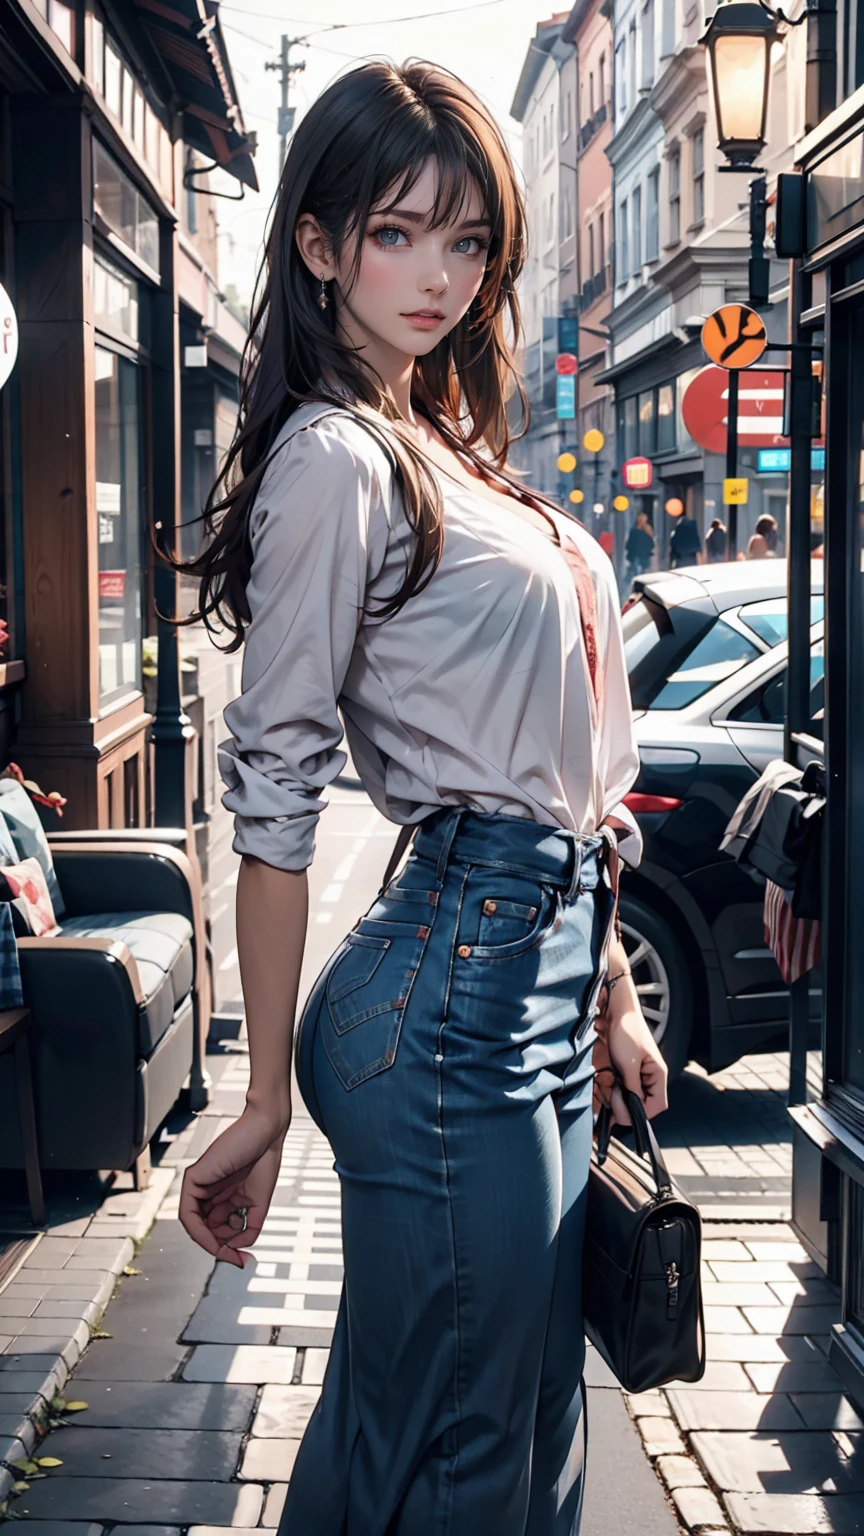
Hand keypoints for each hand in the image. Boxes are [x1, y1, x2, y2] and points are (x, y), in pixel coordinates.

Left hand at [178, 1103, 290, 1267]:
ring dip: (210, 1243)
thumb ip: (249, 1229)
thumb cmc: (265, 1158)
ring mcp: (201, 1185)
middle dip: (221, 1247)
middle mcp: (211, 1192)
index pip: (218, 1228)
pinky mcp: (193, 1179)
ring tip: (228, 1247)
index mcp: (226, 1196)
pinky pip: (188, 1214)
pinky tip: (213, 1238)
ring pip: (194, 1226)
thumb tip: (239, 1250)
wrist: (266, 1133)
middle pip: (207, 1230)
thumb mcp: (258, 1205)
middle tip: (236, 1256)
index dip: (228, 1248)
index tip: (242, 1260)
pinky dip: (199, 1232)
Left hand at [592, 956, 667, 1126]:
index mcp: (658, 1075)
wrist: (615, 1011)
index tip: (624, 1109)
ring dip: (617, 1100)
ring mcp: (636, 1075)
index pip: (656, 1106)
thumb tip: (631, 1110)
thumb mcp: (629, 1063)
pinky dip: (612, 1093)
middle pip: (642, 1105)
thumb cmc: (627, 1031)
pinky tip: (604, 1090)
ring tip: (607, 1091)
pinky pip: (621, 1090)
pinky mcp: (624, 1072)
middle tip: (613, 1096)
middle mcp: (649, 1078)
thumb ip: (632, 1088)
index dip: (641, 1112)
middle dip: (626, 1106)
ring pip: (629, 1099)